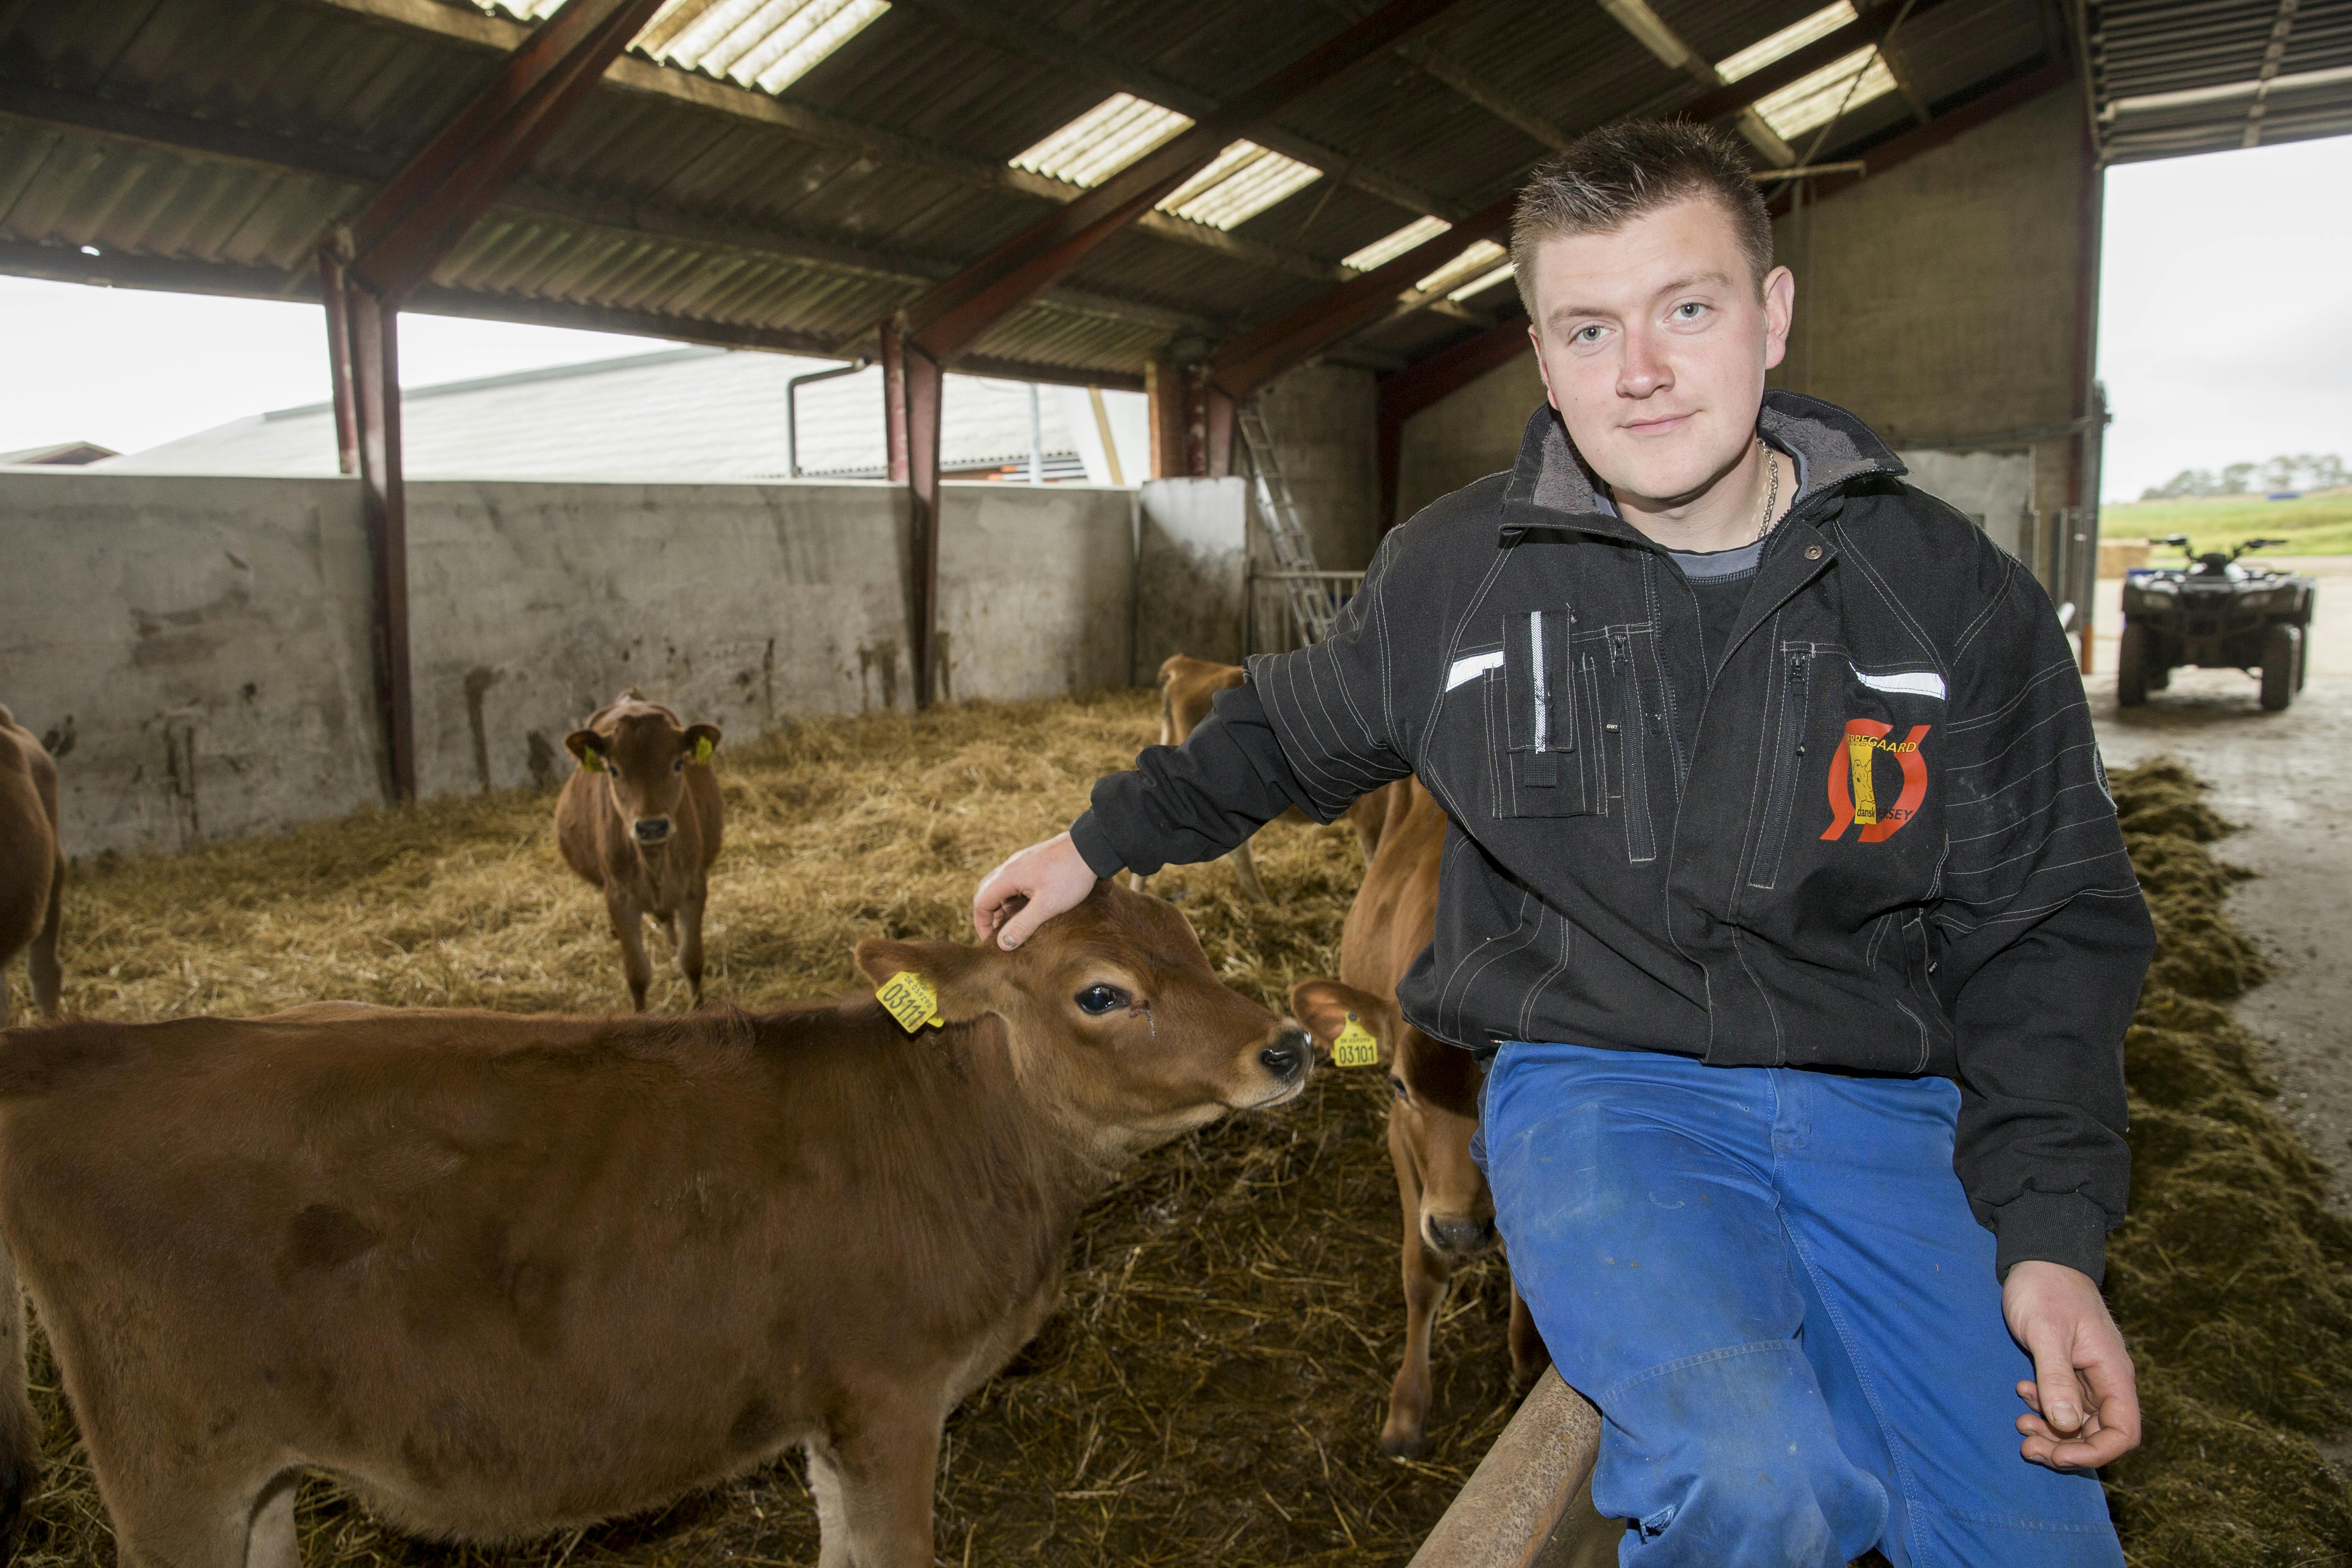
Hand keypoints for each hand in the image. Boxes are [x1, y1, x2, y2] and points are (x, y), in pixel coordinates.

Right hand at [973, 833, 1098, 949]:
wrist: (1090, 847)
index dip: (981, 924)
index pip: (981, 902)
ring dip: (1002, 906)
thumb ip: (1023, 925)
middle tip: (999, 934)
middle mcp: (1010, 866)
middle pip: (987, 892)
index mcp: (1007, 876)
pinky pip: (1014, 880)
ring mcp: (1021, 862)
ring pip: (1001, 886)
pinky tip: (1028, 907)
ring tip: (1014, 924)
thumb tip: (1003, 943)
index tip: (990, 941)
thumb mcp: (1046, 906)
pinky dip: (1013, 896)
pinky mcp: (1033, 861)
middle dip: (989, 915)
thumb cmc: (1069, 876)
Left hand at [2002, 1260, 2141, 1470]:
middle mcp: (2107, 1379)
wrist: (2038, 1258)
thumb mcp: (2046, 1333)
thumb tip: (2067, 1426)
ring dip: (2052, 1433)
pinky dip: (2044, 1408)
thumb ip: (2057, 1378)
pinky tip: (2022, 1392)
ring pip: (2079, 1423)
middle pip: (2099, 1434)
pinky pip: (2064, 1403)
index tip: (2058, 1455)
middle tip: (2027, 1447)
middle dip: (2066, 1449)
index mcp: (2113, 1373)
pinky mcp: (2069, 1369)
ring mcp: (2089, 1376)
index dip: (2096, 1453)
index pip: (2123, 1432)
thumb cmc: (2044, 1289)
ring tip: (2020, 1425)